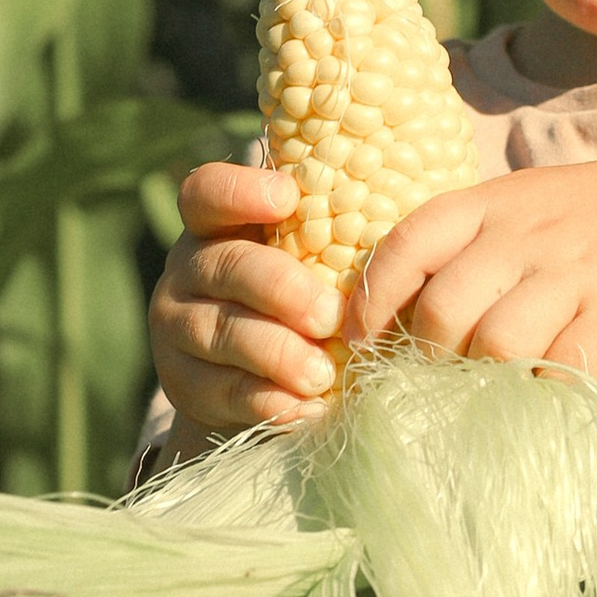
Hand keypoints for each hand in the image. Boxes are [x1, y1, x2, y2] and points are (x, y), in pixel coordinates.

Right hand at [150, 162, 340, 433]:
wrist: (266, 377)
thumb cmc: (314, 294)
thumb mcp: (319, 253)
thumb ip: (343, 226)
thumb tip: (418, 188)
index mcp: (219, 223)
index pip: (207, 192)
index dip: (240, 192)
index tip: (287, 198)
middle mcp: (190, 267)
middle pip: (226, 266)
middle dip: (281, 289)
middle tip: (331, 315)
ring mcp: (178, 326)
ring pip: (221, 332)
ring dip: (277, 354)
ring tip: (323, 374)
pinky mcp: (182, 383)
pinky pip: (221, 390)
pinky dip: (268, 401)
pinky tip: (307, 408)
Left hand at [343, 139, 596, 381]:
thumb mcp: (538, 207)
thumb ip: (480, 250)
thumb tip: (415, 318)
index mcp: (493, 203)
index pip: (404, 246)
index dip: (371, 300)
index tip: (362, 343)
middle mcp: (525, 234)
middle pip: (440, 310)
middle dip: (424, 364)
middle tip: (430, 393)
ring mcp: (575, 273)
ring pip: (494, 344)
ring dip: (482, 388)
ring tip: (485, 406)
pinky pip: (565, 370)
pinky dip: (545, 399)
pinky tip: (547, 407)